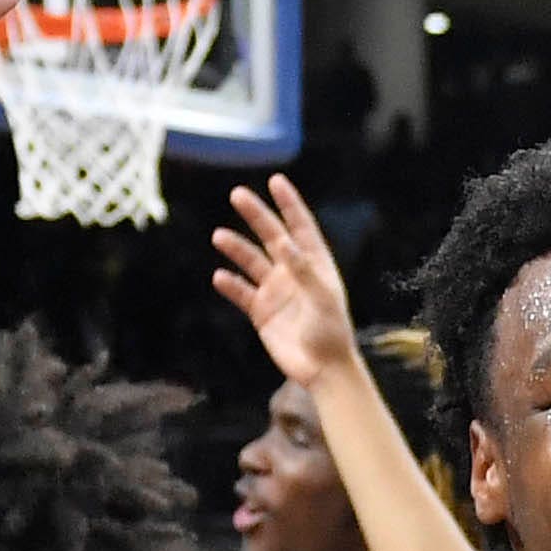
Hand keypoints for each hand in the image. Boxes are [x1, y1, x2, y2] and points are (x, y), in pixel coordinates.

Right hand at [212, 176, 359, 387]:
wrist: (322, 369)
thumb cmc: (331, 332)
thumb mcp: (322, 298)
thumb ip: (303, 270)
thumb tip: (284, 242)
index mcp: (315, 263)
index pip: (300, 226)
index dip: (289, 203)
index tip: (275, 181)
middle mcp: (293, 272)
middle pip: (271, 236)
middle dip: (256, 215)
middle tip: (238, 194)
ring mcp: (276, 291)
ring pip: (251, 262)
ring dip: (236, 248)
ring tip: (218, 236)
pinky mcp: (262, 312)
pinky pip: (242, 293)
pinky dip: (230, 284)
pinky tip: (219, 277)